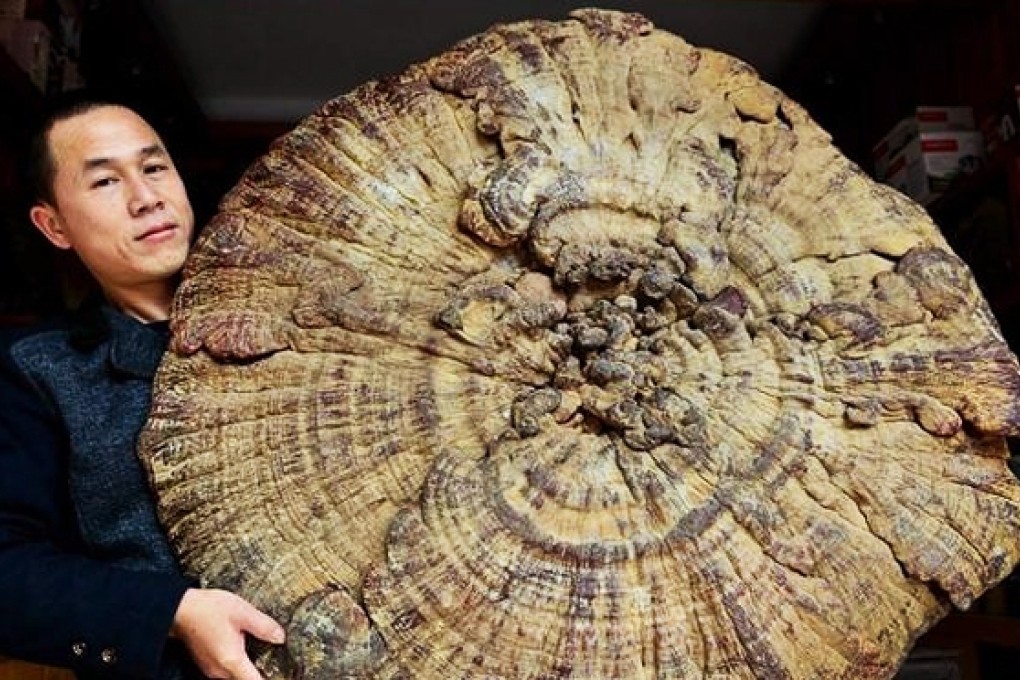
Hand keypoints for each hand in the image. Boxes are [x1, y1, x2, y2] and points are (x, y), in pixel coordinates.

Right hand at [171, 587, 285, 679]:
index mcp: (232, 660)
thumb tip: (280, 638)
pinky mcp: (207, 664)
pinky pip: (226, 671)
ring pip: (236, 677)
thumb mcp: (242, 612)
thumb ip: (264, 626)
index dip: (270, 679)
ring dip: (248, 669)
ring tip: (260, 653)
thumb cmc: (208, 609)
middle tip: (273, 659)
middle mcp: (220, 671)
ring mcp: (211, 669)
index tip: (282, 675)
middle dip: (260, 673)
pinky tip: (242, 648)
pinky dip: (238, 665)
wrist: (180, 609)